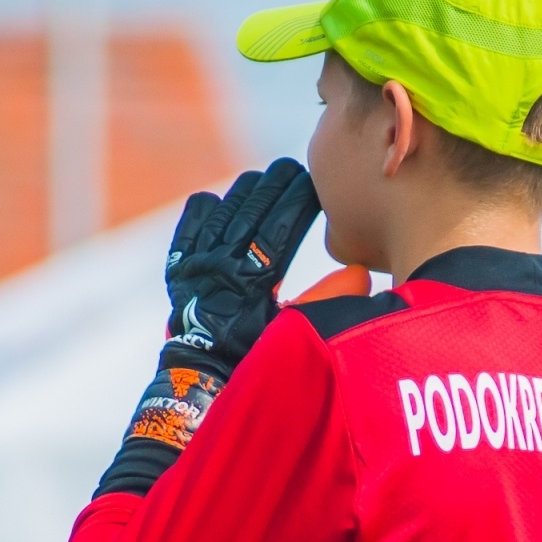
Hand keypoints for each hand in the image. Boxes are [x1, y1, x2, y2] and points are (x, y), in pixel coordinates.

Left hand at [164, 158, 319, 371]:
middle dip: (276, 185)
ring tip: (264, 179)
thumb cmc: (255, 353)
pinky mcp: (180, 267)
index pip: (282, 225)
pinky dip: (204, 212)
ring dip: (246, 192)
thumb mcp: (293, 328)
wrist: (204, 373)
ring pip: (224, 212)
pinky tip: (216, 200)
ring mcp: (198, 263)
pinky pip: (190, 227)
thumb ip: (324, 300)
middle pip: (253, 210)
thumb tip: (361, 274)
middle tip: (293, 169)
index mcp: (254, 278)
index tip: (315, 184)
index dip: (299, 199)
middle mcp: (222, 264)